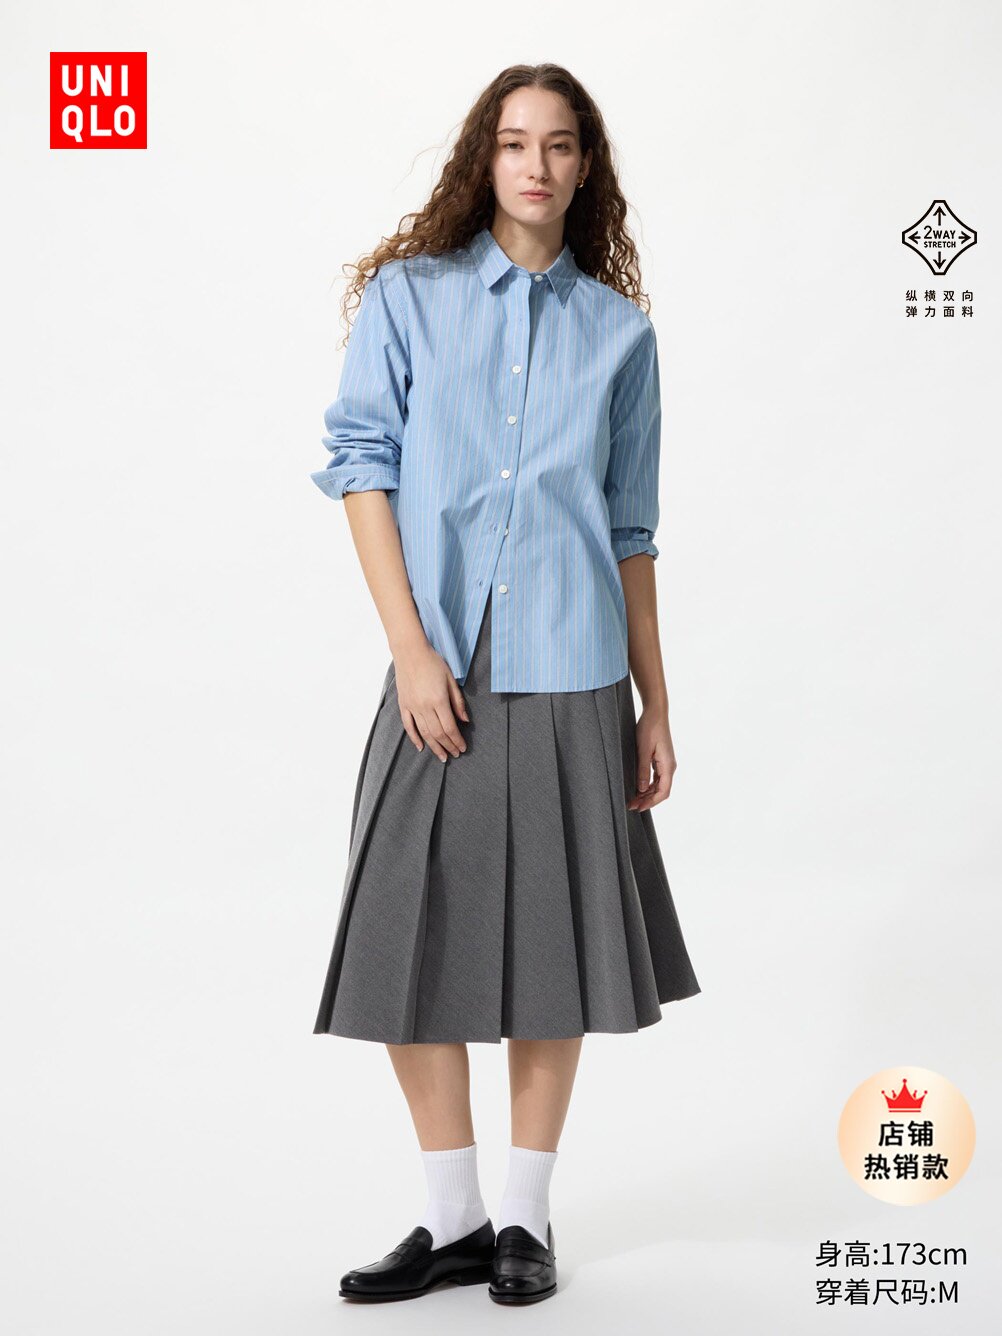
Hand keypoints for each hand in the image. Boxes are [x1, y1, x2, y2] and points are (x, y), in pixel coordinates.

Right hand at [393, 643, 468, 761]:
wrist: (410, 652)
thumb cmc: (433, 662)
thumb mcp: (451, 679)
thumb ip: (458, 701)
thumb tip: (465, 721)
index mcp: (439, 700)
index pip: (450, 727)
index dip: (457, 740)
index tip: (463, 748)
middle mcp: (425, 706)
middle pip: (438, 734)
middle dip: (448, 746)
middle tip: (455, 755)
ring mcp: (412, 707)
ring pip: (424, 733)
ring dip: (434, 747)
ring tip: (442, 756)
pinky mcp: (404, 705)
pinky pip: (408, 726)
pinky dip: (414, 738)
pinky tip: (421, 747)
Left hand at [627, 706, 675, 810]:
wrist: (655, 712)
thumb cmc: (649, 728)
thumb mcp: (643, 750)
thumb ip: (643, 770)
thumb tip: (642, 789)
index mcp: (668, 765)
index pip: (663, 792)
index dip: (651, 802)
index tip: (638, 807)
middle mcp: (670, 766)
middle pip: (661, 790)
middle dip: (647, 800)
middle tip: (631, 806)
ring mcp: (666, 763)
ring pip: (659, 785)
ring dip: (647, 793)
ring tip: (633, 799)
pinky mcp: (661, 759)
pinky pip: (657, 777)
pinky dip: (648, 785)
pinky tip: (638, 787)